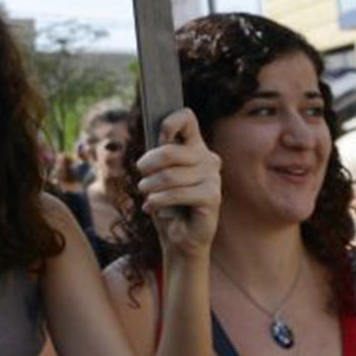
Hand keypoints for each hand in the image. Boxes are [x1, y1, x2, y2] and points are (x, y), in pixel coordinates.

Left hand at [135, 107, 219, 259]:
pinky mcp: (213, 196)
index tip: (158, 139)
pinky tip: (151, 207)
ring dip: (149, 188)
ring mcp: (213, 177)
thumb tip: (159, 136)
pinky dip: (158, 201)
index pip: (186, 118)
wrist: (178, 237)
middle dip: (147, 166)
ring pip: (170, 175)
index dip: (170, 122)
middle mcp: (208, 157)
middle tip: (142, 180)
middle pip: (170, 150)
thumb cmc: (166, 203)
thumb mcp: (157, 174)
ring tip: (146, 195)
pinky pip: (178, 193)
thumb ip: (158, 153)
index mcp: (195, 146)